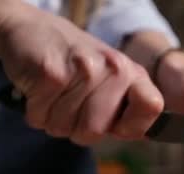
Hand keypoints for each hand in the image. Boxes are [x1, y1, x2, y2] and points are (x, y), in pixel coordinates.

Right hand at [0, 3, 162, 144]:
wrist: (31, 28)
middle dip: (76, 128)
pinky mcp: (52, 73)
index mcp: (132, 73)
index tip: (116, 125)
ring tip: (55, 94)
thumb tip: (140, 135)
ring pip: (65, 127)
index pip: (152, 107)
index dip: (132, 127)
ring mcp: (84, 70)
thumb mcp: (110, 80)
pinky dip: (35, 111)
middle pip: (95, 131)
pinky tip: (40, 90)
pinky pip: (41, 117)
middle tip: (71, 105)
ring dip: (53, 119)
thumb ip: (125, 108)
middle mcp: (114, 69)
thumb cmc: (74, 62)